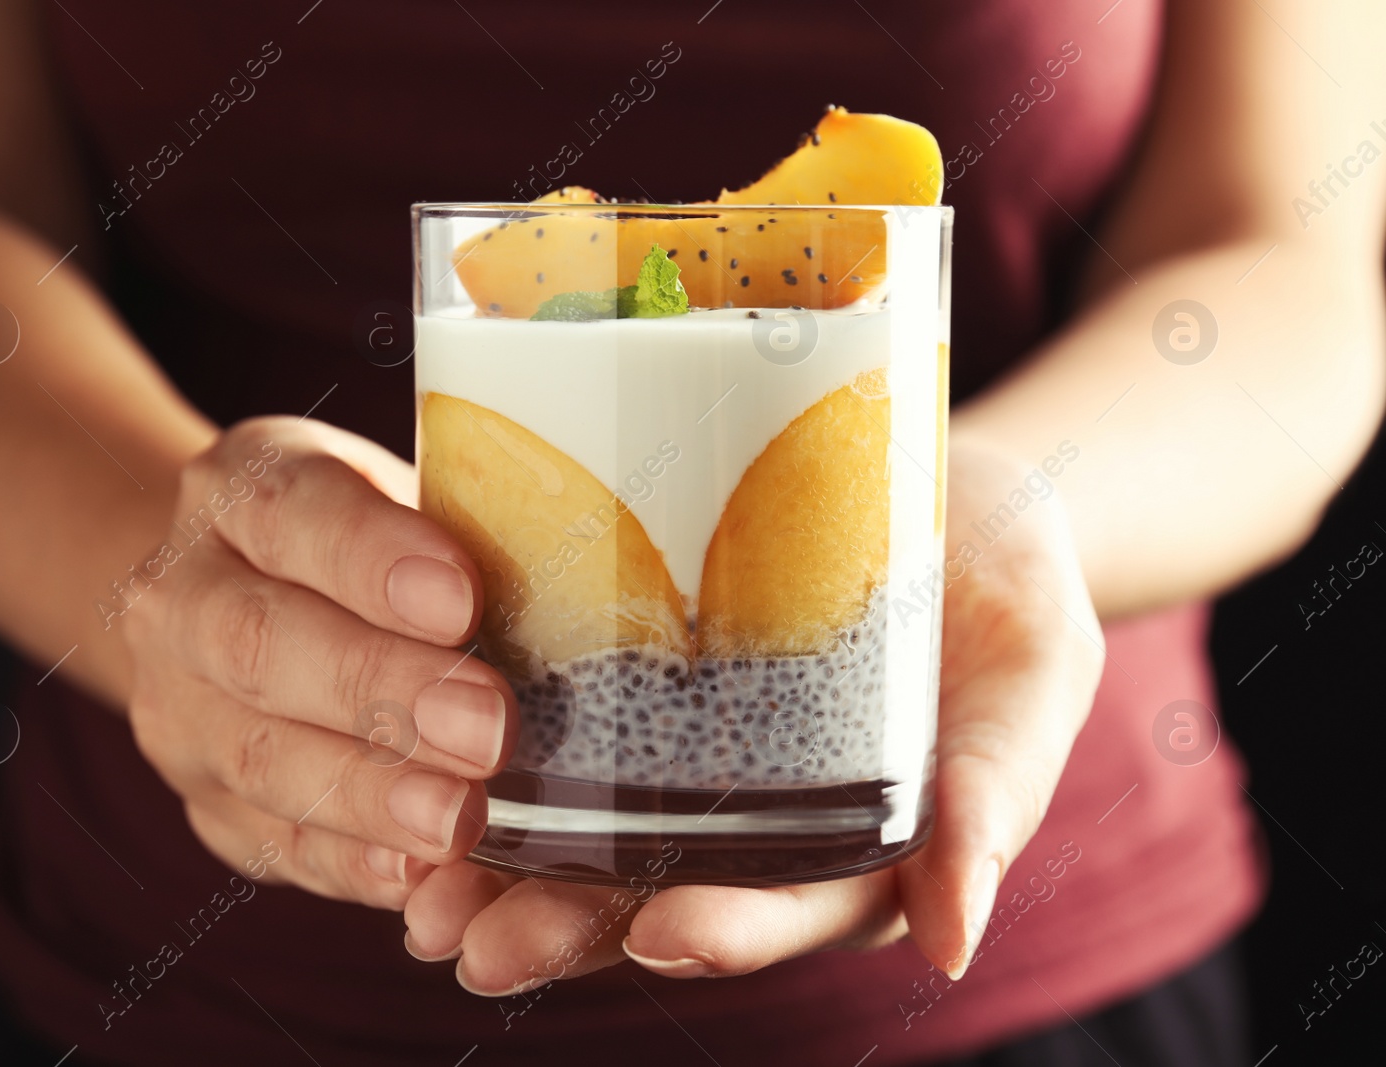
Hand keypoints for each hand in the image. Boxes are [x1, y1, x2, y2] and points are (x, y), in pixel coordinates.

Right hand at [123, 417, 514, 906]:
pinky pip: (269, 841)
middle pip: (262, 642)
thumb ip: (459, 534)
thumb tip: (583, 590)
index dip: (372, 558)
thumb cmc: (366, 545)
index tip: (461, 599)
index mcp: (239, 489)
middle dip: (380, 690)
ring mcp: (178, 706)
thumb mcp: (400, 502)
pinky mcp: (205, 800)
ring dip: (368, 793)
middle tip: (489, 729)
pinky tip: (411, 872)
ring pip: (259, 754)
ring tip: (458, 818)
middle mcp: (183, 594)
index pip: (290, 508)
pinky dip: (346, 861)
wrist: (238, 598)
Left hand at [401, 437, 1105, 988]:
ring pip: (590, 832)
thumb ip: (999, 792)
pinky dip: (491, 759)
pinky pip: (559, 731)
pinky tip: (419, 766)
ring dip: (504, 869)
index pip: (791, 905)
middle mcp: (760, 820)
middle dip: (571, 926)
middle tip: (479, 947)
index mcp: (858, 843)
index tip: (661, 936)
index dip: (732, 928)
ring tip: (421, 897)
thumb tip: (952, 941)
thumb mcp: (1034, 673)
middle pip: (663, 891)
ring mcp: (691, 758)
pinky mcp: (637, 683)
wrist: (946, 486)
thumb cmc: (1010, 583)